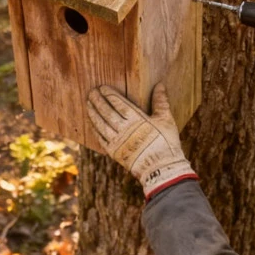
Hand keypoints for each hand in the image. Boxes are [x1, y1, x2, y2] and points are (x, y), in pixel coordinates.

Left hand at [86, 83, 195, 198]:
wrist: (161, 169)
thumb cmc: (166, 143)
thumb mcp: (166, 120)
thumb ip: (160, 102)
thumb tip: (159, 85)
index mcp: (136, 119)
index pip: (118, 103)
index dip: (109, 95)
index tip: (102, 88)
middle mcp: (124, 129)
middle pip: (106, 112)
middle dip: (97, 101)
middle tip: (91, 92)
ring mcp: (117, 142)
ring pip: (100, 125)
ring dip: (93, 113)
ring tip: (88, 104)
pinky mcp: (114, 152)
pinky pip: (101, 139)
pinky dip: (95, 130)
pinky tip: (92, 123)